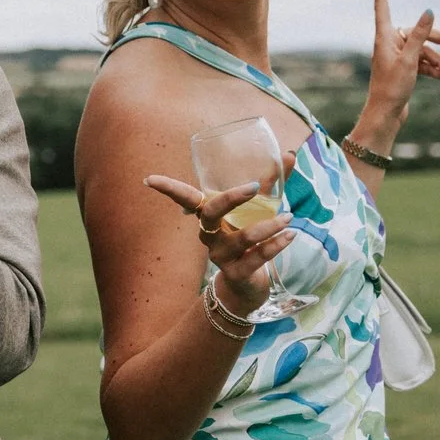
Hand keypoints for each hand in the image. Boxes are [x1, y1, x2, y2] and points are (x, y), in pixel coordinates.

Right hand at [142, 167, 296, 321]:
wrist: (247, 286)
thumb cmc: (248, 240)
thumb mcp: (256, 210)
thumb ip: (271, 183)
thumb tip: (291, 153)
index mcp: (208, 217)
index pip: (185, 199)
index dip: (168, 189)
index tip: (148, 180)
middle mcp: (209, 236)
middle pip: (210, 214)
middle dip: (230, 198)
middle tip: (254, 186)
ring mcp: (221, 256)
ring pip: (242, 237)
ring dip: (268, 226)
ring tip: (289, 216)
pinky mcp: (238, 273)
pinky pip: (258, 257)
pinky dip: (277, 244)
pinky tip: (290, 235)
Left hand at [363, 0, 439, 126]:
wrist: (387, 114)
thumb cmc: (392, 87)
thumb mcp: (410, 60)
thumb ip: (420, 35)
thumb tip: (429, 11)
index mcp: (384, 36)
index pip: (383, 5)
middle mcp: (390, 42)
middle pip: (419, 32)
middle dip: (439, 40)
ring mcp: (398, 55)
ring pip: (425, 49)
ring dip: (438, 60)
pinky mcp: (405, 67)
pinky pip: (424, 61)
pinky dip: (435, 68)